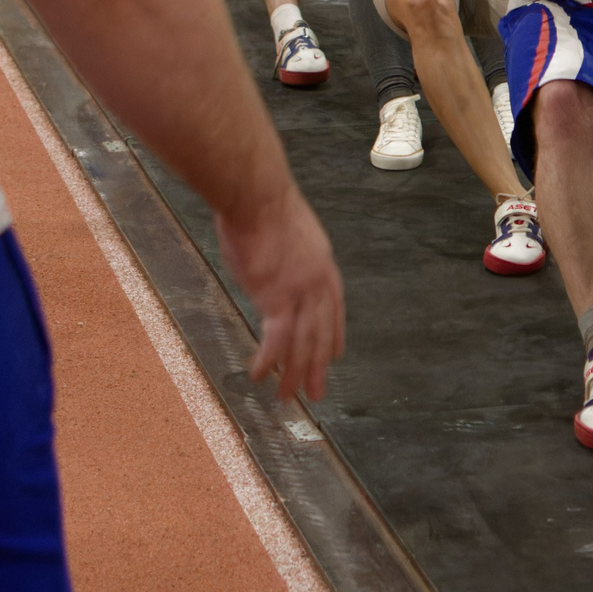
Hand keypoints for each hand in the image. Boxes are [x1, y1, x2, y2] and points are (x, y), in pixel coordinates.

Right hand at [223, 187, 346, 402]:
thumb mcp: (289, 232)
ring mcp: (301, 291)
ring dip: (295, 373)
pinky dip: (270, 360)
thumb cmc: (263, 205)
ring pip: (303, 342)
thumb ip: (290, 256)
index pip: (334, 310)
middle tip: (317, 393)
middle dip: (318, 366)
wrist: (257, 195)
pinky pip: (277, 339)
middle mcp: (319, 282)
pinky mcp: (277, 297)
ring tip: (289, 397)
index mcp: (324, 265)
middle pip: (321, 333)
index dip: (333, 335)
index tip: (335, 355)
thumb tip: (276, 266)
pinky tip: (261, 375)